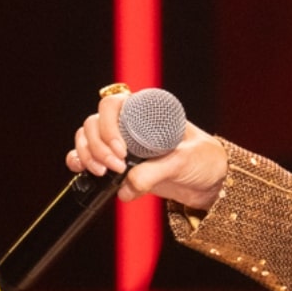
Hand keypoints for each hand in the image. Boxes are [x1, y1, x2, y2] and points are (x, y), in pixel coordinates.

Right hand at [65, 91, 227, 210]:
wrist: (210, 182)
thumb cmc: (205, 159)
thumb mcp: (184, 161)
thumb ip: (154, 173)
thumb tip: (124, 186)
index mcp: (147, 111)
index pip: (112, 105)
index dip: (108, 126)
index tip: (121, 151)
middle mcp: (130, 124)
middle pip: (93, 123)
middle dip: (97, 146)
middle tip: (117, 167)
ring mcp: (121, 143)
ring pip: (86, 139)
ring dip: (87, 155)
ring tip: (105, 174)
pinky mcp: (117, 164)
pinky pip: (87, 158)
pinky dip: (81, 163)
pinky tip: (87, 172)